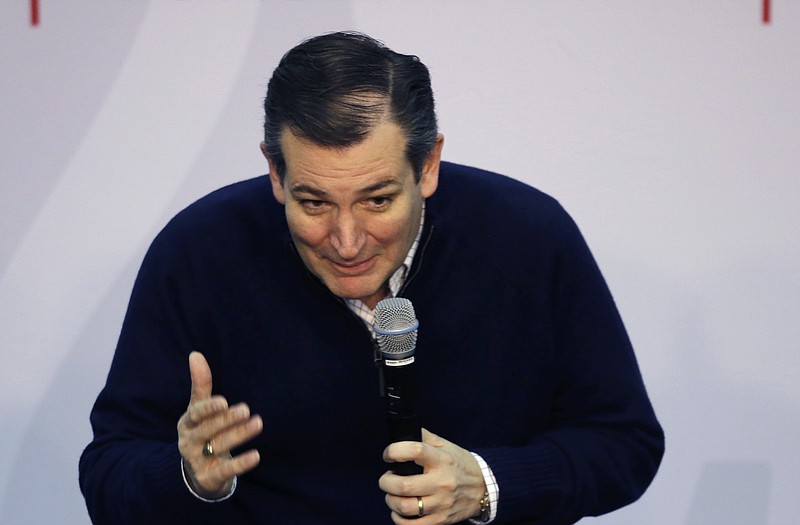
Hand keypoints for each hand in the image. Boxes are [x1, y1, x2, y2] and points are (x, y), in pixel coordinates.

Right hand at [177, 351, 262, 497]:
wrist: (198, 469)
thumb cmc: (202, 430)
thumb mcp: (199, 409)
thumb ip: (201, 384)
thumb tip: (195, 354)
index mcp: (187, 422)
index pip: (196, 413)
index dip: (208, 409)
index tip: (223, 402)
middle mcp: (189, 441)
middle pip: (209, 430)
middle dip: (227, 420)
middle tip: (246, 410)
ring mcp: (198, 460)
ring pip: (219, 447)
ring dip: (239, 435)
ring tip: (258, 423)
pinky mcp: (209, 477)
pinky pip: (225, 470)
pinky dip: (240, 463)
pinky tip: (256, 455)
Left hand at [379, 429, 485, 524]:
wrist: (483, 489)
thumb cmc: (460, 465)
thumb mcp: (446, 446)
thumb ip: (425, 437)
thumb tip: (404, 430)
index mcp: (441, 460)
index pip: (414, 451)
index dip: (394, 451)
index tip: (388, 455)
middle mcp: (441, 482)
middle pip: (403, 486)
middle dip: (386, 482)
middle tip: (387, 478)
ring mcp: (441, 503)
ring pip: (405, 507)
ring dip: (391, 501)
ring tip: (393, 495)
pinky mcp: (440, 520)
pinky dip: (399, 519)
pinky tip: (399, 512)